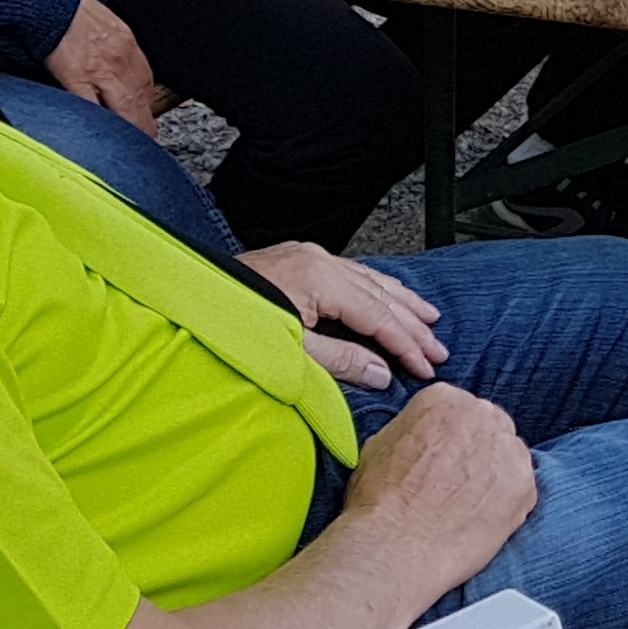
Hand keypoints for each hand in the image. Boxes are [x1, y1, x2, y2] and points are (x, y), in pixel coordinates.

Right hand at [44, 0, 161, 134]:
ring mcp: (100, 69)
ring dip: (130, 130)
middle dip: (145, 126)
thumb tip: (121, 71)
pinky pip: (93, 107)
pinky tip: (102, 136)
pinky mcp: (76, 76)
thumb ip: (116, 50)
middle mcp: (120, 59)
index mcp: (127, 46)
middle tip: (147, 144)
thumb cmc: (72, 11)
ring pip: (123, 108)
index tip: (148, 122)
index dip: (148, 106)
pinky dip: (100, 124)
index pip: (146, 83)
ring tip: (131, 148)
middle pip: (139, 101)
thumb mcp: (106, 26)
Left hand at [241, 241, 448, 383]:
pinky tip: (383, 294)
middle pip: (379, 294)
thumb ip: (341, 362)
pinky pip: (349, 273)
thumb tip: (382, 372)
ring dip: (398, 301)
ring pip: (368, 279)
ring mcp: (306, 256)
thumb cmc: (231, 323)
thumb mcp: (290, 354)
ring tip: (427, 317)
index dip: (406, 344)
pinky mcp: (294, 259)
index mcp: (322, 279)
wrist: (189, 299)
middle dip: (412, 323)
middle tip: (438, 348)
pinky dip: (373, 289)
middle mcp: (318, 260)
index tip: (426, 366)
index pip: (378, 315)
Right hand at [340, 384, 535, 586]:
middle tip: (460, 482)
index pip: (460, 410)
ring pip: (509, 455)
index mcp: (444, 398)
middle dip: (478, 450)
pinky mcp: (523, 485)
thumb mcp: (382, 443)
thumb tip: (423, 437)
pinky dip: (509, 501)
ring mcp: (505, 449)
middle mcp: (480, 414)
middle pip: (490, 426)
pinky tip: (483, 518)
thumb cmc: (380, 500)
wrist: (396, 545)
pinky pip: (524, 486)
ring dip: (495, 474)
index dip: (453, 438)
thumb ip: (414, 428)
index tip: (446, 457)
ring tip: (470, 504)